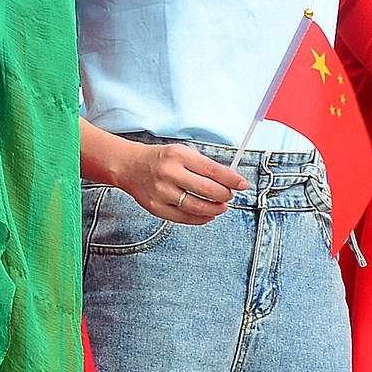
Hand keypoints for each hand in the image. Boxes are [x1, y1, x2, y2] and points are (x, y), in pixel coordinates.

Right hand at [116, 138, 243, 226]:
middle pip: (207, 190)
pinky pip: (184, 217)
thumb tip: (229, 180)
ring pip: (197, 207)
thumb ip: (203, 165)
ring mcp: (162, 192)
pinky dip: (200, 218)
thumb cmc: (161, 159)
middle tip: (229, 196)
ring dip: (215, 209)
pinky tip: (208, 215)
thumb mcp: (182, 152)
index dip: (231, 179)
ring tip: (221, 207)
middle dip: (224, 195)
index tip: (242, 184)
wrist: (130, 166)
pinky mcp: (156, 207)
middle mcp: (169, 173)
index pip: (212, 170)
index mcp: (178, 156)